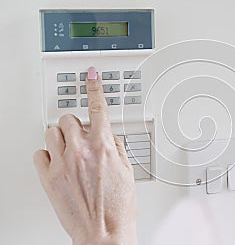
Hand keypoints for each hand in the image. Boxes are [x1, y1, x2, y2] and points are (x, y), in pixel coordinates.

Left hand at [33, 67, 136, 244]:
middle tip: (81, 136)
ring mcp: (63, 164)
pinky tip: (58, 162)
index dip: (95, 86)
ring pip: (52, 131)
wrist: (104, 232)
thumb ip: (116, 147)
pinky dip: (47, 154)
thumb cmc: (119, 207)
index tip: (90, 74)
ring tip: (69, 150)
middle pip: (69, 117)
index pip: (98, 107)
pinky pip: (39, 153)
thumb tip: (109, 136)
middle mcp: (82, 151)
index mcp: (104, 147)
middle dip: (76, 123)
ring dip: (61, 136)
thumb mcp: (127, 171)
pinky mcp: (49, 178)